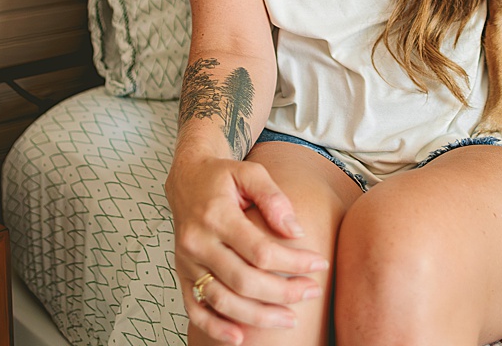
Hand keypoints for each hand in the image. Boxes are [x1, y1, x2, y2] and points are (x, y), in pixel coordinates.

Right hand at [167, 156, 328, 343]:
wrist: (187, 179)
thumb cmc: (223, 176)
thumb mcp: (251, 173)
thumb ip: (274, 198)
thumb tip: (296, 232)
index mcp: (216, 215)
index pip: (260, 250)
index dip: (293, 263)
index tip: (319, 264)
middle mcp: (198, 242)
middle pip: (244, 280)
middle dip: (283, 292)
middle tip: (312, 292)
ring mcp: (187, 262)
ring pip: (222, 300)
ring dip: (258, 316)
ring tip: (289, 318)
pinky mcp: (182, 275)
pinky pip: (195, 309)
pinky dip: (215, 328)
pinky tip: (239, 338)